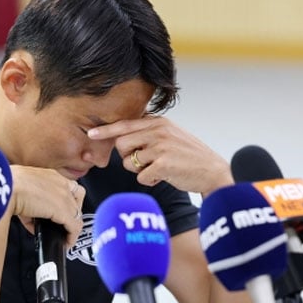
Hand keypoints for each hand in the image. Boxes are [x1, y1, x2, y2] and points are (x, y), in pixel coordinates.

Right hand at [8, 165, 84, 247]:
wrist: (7, 187)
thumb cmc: (7, 185)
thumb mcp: (20, 189)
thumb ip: (28, 201)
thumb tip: (30, 218)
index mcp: (50, 175)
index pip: (67, 187)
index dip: (67, 200)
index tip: (61, 211)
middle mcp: (60, 184)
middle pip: (77, 199)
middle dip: (72, 212)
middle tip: (64, 223)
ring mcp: (64, 197)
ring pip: (77, 214)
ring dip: (72, 226)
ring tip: (66, 236)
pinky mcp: (64, 211)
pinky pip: (74, 226)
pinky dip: (71, 237)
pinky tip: (66, 243)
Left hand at [88, 115, 232, 196]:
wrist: (212, 171)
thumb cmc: (189, 156)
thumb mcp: (171, 134)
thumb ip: (150, 131)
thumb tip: (124, 133)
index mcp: (159, 122)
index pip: (125, 124)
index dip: (106, 130)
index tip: (91, 133)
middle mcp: (158, 131)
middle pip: (121, 145)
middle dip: (128, 157)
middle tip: (145, 162)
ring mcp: (161, 147)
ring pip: (128, 163)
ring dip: (139, 170)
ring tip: (158, 168)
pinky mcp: (163, 164)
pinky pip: (141, 177)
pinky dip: (150, 181)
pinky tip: (164, 176)